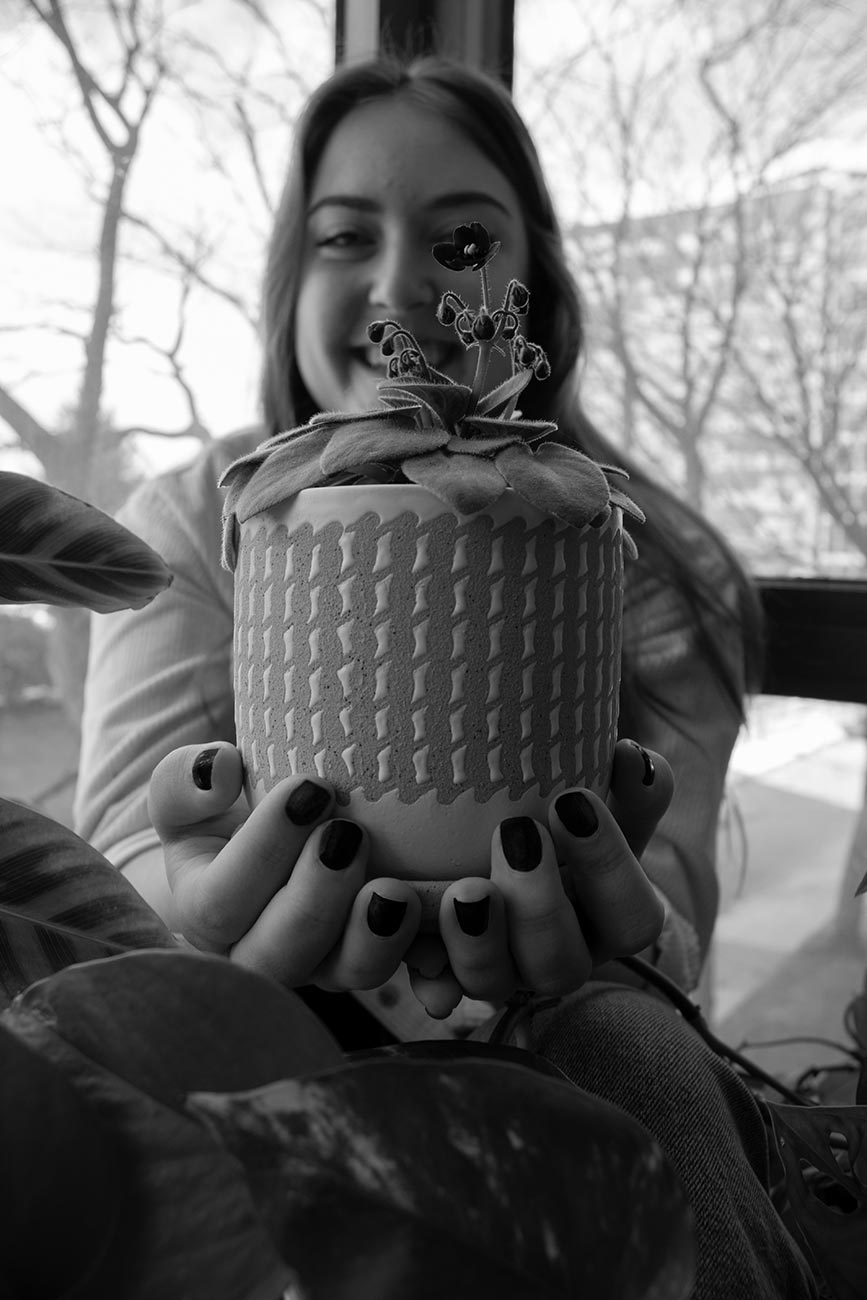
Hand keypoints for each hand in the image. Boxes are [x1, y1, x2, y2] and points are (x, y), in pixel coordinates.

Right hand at [148, 744, 421, 991]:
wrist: (263, 849)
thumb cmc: (223, 815)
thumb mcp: (189, 794)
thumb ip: (185, 782)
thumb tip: (219, 772)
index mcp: (208, 913)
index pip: (221, 901)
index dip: (263, 849)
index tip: (308, 787)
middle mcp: (262, 953)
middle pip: (280, 956)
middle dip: (316, 899)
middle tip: (349, 835)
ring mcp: (324, 964)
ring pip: (348, 975)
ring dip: (376, 938)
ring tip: (398, 888)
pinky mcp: (378, 957)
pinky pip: (412, 973)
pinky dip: (438, 960)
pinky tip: (458, 924)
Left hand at [404, 739, 673, 1016]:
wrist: (482, 854)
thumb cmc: (560, 825)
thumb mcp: (602, 807)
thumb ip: (630, 785)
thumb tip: (630, 756)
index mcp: (604, 923)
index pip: (632, 920)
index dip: (608, 867)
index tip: (571, 800)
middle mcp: (553, 960)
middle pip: (560, 964)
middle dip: (539, 905)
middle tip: (515, 832)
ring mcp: (493, 974)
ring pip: (489, 983)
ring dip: (473, 938)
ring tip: (459, 886)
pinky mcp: (431, 972)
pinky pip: (415, 982)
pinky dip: (401, 951)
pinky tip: (391, 902)